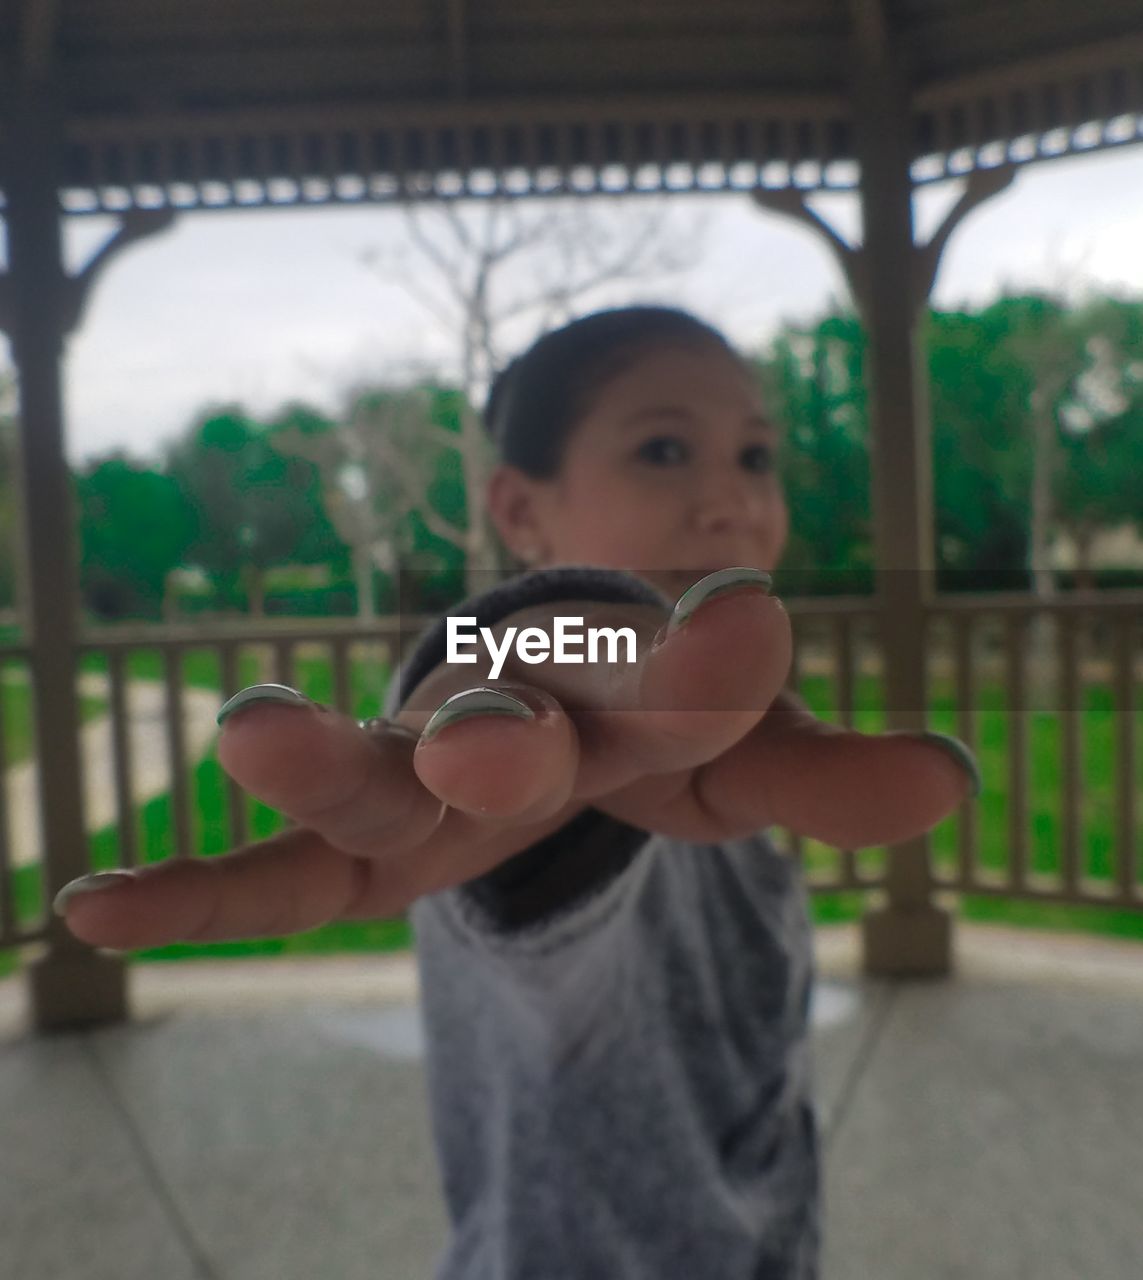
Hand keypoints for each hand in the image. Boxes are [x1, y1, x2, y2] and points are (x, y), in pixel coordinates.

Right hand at [56, 573, 976, 949]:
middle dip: (495, 733)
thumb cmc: (648, 719)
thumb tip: (954, 784)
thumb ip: (823, 771)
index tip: (752, 622)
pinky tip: (88, 910)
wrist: (542, 698)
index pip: (671, 676)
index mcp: (622, 688)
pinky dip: (194, 890)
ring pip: (365, 775)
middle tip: (485, 739)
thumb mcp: (741, 759)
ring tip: (247, 734)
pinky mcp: (357, 842)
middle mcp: (513, 714)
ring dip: (308, 760)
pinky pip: (271, 880)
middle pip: (504, 727)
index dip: (712, 658)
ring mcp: (418, 775)